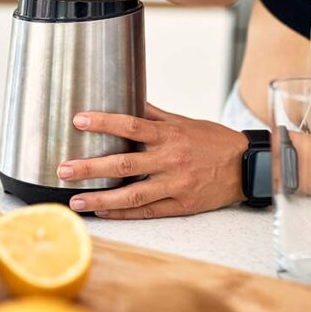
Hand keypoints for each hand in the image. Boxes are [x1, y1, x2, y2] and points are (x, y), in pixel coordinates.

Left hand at [57, 103, 248, 218]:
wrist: (247, 168)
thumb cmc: (213, 142)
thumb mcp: (185, 122)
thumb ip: (154, 115)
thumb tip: (128, 99)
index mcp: (170, 135)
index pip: (131, 126)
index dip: (104, 122)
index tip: (79, 121)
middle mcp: (170, 161)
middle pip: (124, 164)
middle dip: (90, 167)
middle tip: (64, 169)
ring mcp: (175, 186)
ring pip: (132, 195)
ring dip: (100, 198)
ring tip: (75, 200)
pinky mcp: (181, 206)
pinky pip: (146, 211)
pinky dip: (122, 212)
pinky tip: (102, 212)